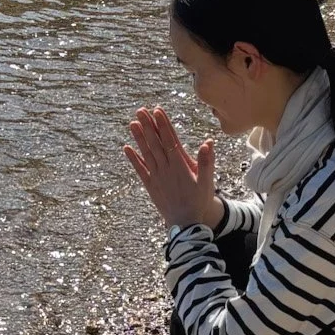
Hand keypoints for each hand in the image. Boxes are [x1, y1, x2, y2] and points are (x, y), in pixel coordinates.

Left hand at [123, 108, 220, 229]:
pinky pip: (140, 170)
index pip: (170, 140)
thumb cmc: (199, 201)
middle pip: (155, 143)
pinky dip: (133, 159)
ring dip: (139, 138)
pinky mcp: (150, 185)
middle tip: (141, 110)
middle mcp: (165, 169)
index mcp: (180, 166)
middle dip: (148, 126)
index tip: (157, 111)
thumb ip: (207, 162)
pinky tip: (126, 148)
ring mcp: (156, 177)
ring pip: (146, 154)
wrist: (186, 224)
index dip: (163, 125)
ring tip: (133, 123)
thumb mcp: (207, 182)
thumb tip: (208, 142)